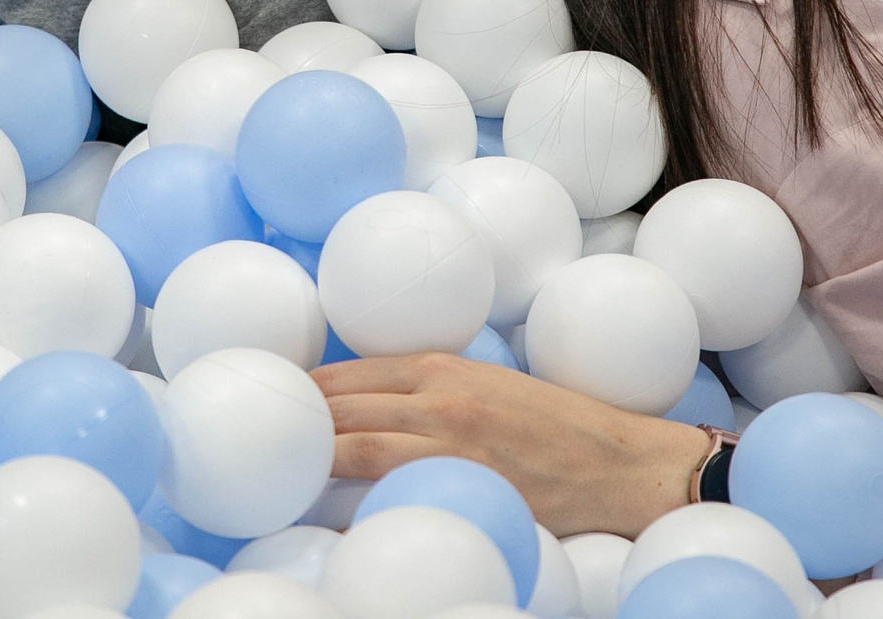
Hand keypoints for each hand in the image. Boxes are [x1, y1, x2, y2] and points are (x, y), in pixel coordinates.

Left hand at [315, 351, 712, 539]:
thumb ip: (435, 392)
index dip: (307, 388)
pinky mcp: (463, 488)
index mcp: (444, 367)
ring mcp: (447, 448)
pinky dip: (353, 507)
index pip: (351, 372)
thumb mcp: (492, 387)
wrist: (621, 465)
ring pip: (354, 447)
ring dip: (312, 457)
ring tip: (280, 467)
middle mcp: (438, 400)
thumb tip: (374, 408)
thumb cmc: (562, 426)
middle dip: (298, 419)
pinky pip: (389, 498)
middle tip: (261, 433)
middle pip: (342, 405)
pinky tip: (327, 514)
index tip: (276, 400)